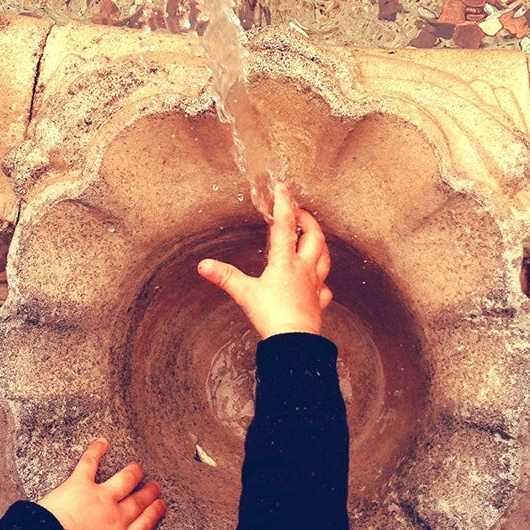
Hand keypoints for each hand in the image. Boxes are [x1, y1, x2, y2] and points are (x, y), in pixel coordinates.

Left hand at [37, 440, 165, 529]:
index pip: (144, 525)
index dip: (154, 513)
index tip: (160, 506)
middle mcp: (116, 518)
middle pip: (139, 502)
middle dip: (149, 493)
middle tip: (155, 486)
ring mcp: (101, 498)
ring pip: (125, 480)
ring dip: (133, 472)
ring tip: (137, 468)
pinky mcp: (81, 484)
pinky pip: (90, 463)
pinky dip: (96, 451)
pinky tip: (102, 442)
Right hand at [197, 182, 332, 337]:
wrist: (293, 341)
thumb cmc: (272, 316)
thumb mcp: (244, 293)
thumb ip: (225, 276)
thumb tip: (205, 265)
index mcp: (285, 262)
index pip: (285, 225)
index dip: (283, 203)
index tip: (282, 188)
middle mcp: (303, 269)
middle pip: (314, 236)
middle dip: (308, 220)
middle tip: (300, 212)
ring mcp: (314, 285)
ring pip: (324, 257)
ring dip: (320, 244)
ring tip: (314, 238)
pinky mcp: (318, 302)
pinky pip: (325, 288)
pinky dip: (322, 281)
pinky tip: (319, 282)